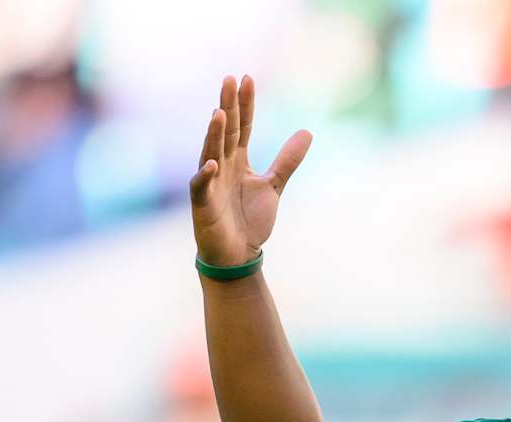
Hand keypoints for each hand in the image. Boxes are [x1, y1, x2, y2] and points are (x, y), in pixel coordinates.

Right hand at [189, 75, 311, 267]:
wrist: (237, 254)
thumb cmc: (250, 219)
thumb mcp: (274, 185)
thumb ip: (287, 160)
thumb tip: (307, 131)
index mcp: (237, 159)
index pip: (242, 126)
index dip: (245, 104)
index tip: (248, 78)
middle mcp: (222, 165)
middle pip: (225, 132)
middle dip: (227, 107)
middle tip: (229, 80)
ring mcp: (211, 183)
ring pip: (211, 153)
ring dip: (215, 134)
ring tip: (219, 113)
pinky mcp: (203, 204)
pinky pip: (202, 186)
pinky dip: (206, 175)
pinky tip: (213, 163)